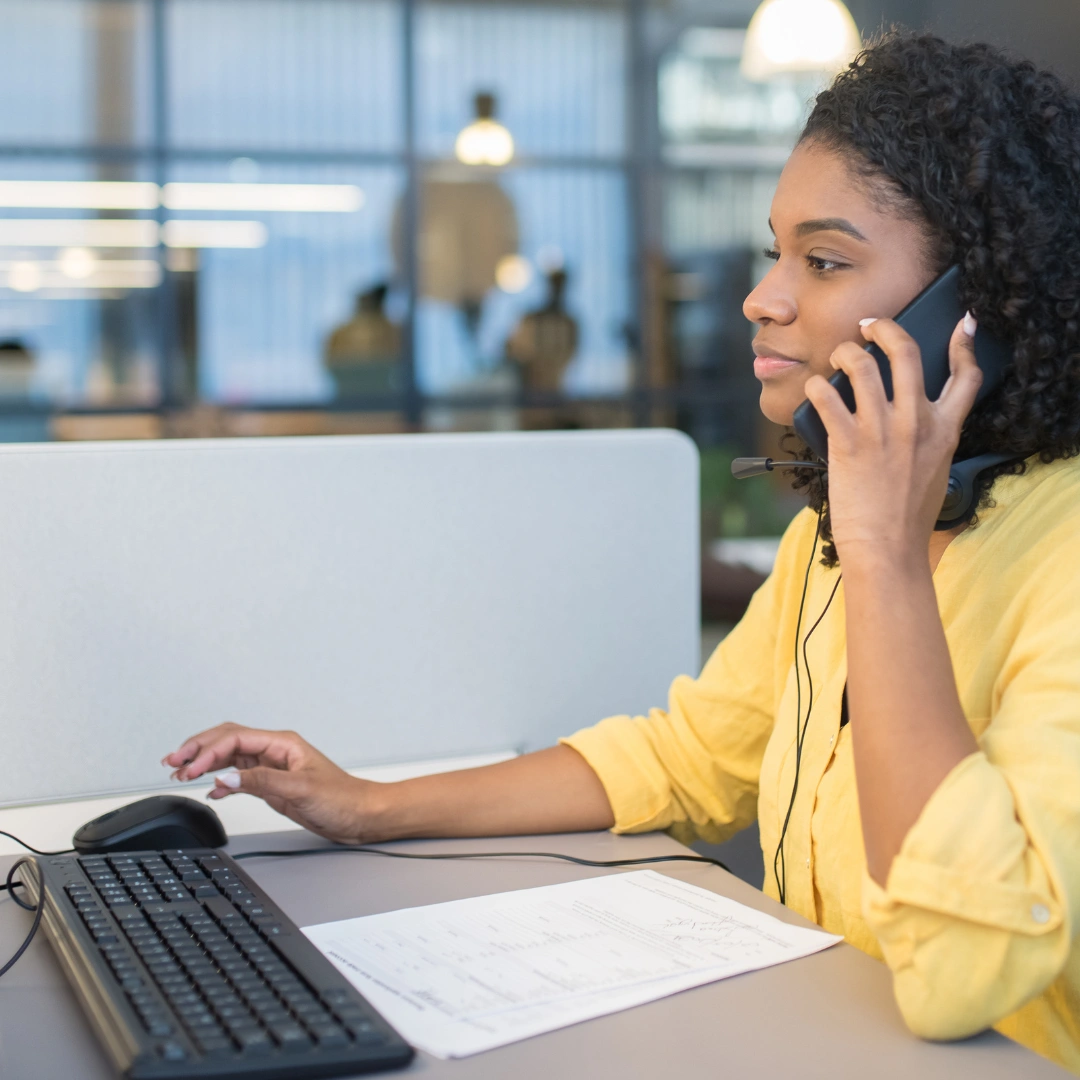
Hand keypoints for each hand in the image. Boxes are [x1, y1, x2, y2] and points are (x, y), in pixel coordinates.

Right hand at [162, 724, 376, 843]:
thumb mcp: (301, 788)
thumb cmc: (342, 798)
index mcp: (282, 743)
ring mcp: (272, 767)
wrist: (359, 815)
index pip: (235, 738)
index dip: (207, 751)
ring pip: (229, 757)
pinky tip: (210, 788)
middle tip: (172, 762)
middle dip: (197, 749)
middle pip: (227, 740)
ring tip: (179, 771)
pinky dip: (221, 780)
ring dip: (204, 763)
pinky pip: (239, 776)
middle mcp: (274, 751)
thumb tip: (226, 777)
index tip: (188, 768)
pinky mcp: (272, 784)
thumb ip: (262, 781)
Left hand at [803, 313, 982, 567]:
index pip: (967, 377)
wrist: (887, 549)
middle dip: (884, 328)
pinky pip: (825, 396)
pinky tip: (813, 390)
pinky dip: (814, 386)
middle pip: (905, 352)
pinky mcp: (847, 442)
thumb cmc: (906, 518)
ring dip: (843, 353)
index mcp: (944, 430)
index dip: (965, 345)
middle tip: (868, 326)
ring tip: (836, 358)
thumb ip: (929, 439)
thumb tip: (910, 417)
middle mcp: (916, 422)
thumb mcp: (934, 471)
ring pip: (860, 365)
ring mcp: (881, 429)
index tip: (961, 325)